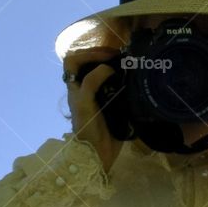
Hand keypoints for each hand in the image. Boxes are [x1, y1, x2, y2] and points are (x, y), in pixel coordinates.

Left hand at [64, 47, 123, 174]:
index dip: (88, 53)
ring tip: (129, 66)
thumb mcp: (84, 102)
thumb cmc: (87, 127)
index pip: (74, 60)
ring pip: (104, 73)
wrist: (98, 153)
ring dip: (115, 67)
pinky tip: (134, 80)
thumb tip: (109, 68)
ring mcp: (100, 96)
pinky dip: (124, 80)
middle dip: (103, 57)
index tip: (106, 57)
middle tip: (120, 58)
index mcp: (75, 87)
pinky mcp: (114, 104)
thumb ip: (91, 82)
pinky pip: (117, 86)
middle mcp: (86, 89)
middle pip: (90, 63)